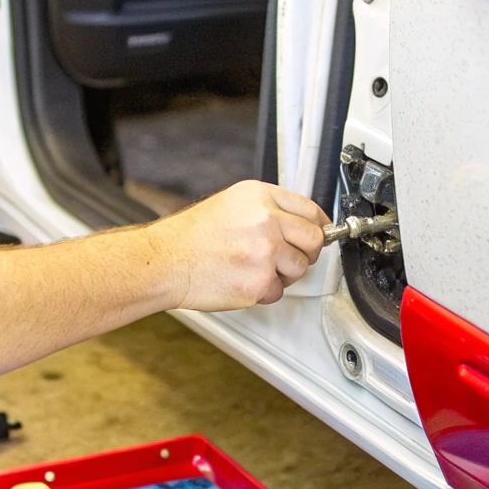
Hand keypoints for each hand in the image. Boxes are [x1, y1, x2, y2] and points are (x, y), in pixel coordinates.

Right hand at [145, 180, 329, 310]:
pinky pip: (278, 291)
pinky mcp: (259, 282)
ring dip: (282, 274)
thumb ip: (269, 208)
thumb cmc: (193, 236)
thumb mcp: (232, 203)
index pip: (310, 210)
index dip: (318, 226)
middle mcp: (266, 221)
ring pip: (299, 268)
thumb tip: (303, 223)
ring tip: (254, 267)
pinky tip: (241, 279)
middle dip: (305, 252)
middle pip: (314, 240)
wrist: (167, 261)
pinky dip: (263, 291)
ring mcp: (265, 252)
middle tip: (286, 256)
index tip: (321, 233)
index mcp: (261, 197)